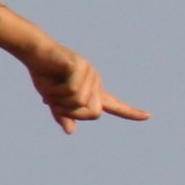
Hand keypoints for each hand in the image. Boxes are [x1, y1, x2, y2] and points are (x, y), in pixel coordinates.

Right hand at [16, 34, 150, 133]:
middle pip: (94, 113)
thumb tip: (71, 131)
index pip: (115, 105)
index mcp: (92, 92)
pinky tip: (51, 83)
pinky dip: (57, 92)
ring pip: (81, 103)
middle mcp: (96, 82)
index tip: (149, 116)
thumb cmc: (44, 75)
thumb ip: (63, 115)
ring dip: (61, 101)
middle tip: (55, 102)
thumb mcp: (53, 101)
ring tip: (51, 89)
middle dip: (72, 112)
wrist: (35, 53)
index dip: (130, 112)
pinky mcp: (83, 66)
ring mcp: (91, 73)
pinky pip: (73, 91)